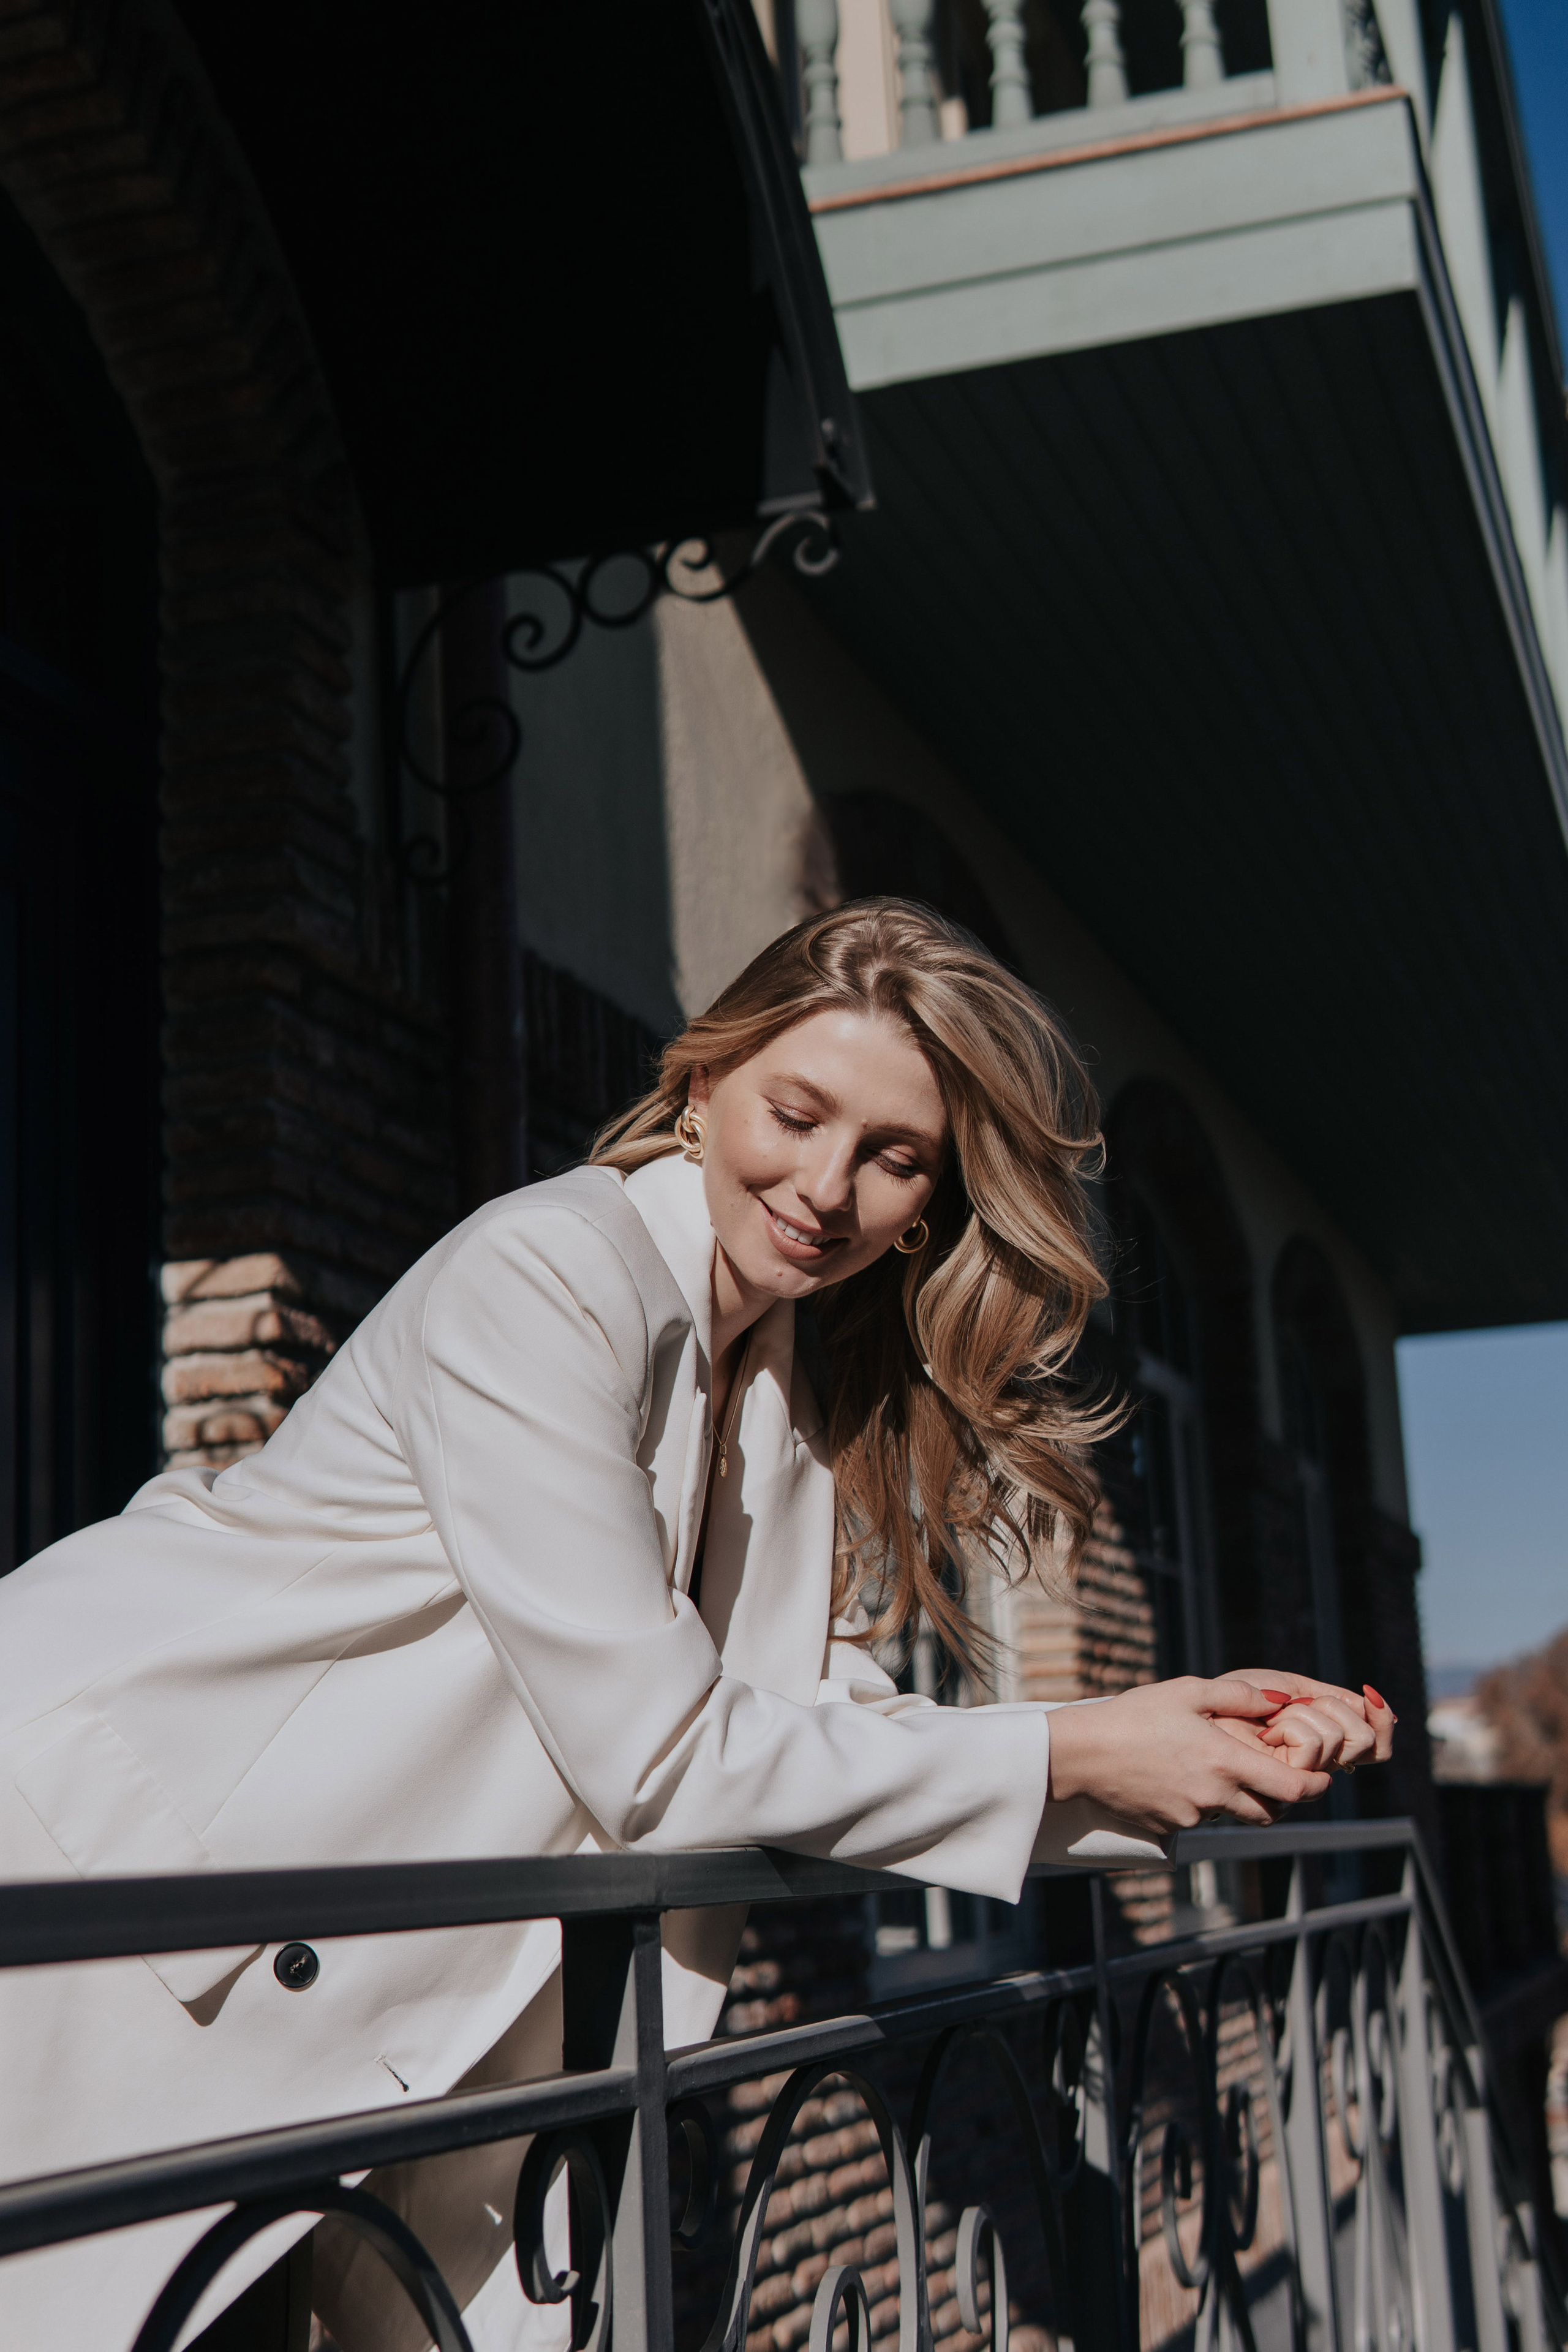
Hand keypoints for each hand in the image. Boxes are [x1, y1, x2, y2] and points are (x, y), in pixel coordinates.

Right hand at [1046, 1677, 1332, 1834]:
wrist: (1082, 1753)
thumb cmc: (1134, 1714)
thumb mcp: (1188, 1691)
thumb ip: (1238, 1695)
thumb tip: (1280, 1701)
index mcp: (1224, 1761)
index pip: (1291, 1788)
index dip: (1315, 1786)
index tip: (1322, 1779)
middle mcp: (1214, 1796)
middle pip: (1270, 1811)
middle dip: (1281, 1798)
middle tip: (1277, 1776)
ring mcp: (1192, 1816)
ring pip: (1233, 1815)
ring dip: (1239, 1798)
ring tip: (1218, 1770)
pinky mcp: (1170, 1828)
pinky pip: (1199, 1819)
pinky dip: (1202, 1802)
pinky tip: (1179, 1776)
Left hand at [1221, 1671, 1395, 1773]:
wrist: (1201, 1710)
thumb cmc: (1238, 1698)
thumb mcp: (1291, 1687)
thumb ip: (1333, 1698)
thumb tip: (1378, 1707)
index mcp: (1327, 1740)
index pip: (1378, 1745)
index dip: (1383, 1721)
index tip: (1369, 1695)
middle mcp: (1321, 1763)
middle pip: (1365, 1742)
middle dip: (1335, 1708)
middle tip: (1297, 1704)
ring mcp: (1305, 1774)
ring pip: (1341, 1742)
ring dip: (1308, 1715)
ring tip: (1275, 1718)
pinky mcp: (1286, 1781)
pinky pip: (1314, 1748)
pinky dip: (1294, 1726)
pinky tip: (1269, 1729)